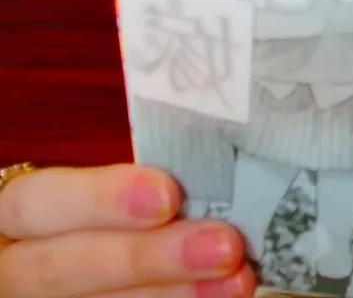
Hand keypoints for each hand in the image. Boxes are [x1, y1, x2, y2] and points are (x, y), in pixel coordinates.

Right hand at [0, 164, 254, 296]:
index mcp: (21, 214)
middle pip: (64, 268)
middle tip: (224, 246)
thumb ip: (148, 183)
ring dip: (172, 294)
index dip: (99, 198)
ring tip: (236, 280)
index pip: (39, 202)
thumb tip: (217, 164)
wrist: (103, 254)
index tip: (167, 194)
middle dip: (147, 257)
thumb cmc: (117, 210)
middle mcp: (19, 266)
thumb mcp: (116, 190)